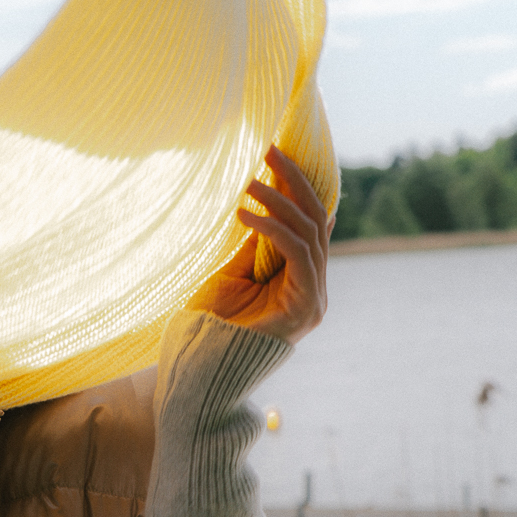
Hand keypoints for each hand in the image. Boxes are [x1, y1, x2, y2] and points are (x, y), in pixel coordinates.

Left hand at [193, 145, 332, 346]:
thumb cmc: (211, 324)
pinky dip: (272, 227)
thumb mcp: (235, 271)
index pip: (310, 221)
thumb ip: (257, 242)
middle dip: (293, 180)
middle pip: (316, 218)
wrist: (201, 369)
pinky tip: (244, 213)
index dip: (296, 184)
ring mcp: (315, 298)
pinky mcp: (307, 306)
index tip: (273, 153)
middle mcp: (315, 287)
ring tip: (248, 181)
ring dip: (278, 199)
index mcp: (301, 279)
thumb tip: (265, 201)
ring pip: (309, 230)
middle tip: (268, 148)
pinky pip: (297, 252)